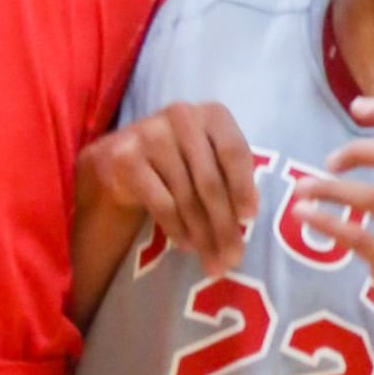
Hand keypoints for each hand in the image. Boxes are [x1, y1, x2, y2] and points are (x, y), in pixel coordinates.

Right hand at [77, 102, 259, 278]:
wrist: (123, 156)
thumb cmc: (181, 159)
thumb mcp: (211, 157)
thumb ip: (231, 177)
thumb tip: (248, 218)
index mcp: (212, 114)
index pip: (233, 151)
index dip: (243, 186)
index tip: (249, 218)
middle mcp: (182, 116)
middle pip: (210, 181)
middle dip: (224, 225)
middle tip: (233, 258)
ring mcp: (151, 135)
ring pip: (186, 197)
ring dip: (202, 235)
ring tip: (212, 260)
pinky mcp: (127, 158)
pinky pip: (161, 203)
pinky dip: (177, 229)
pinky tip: (186, 245)